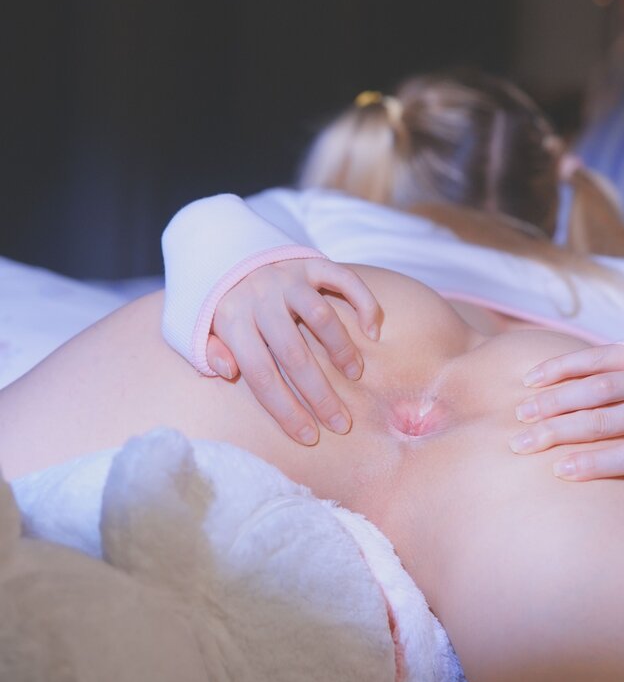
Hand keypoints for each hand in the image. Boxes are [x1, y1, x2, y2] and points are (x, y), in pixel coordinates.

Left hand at [206, 258, 381, 445]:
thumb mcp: (193, 329)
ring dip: (341, 349)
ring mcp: (286, 278)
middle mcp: (260, 298)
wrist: (219, 245)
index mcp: (231, 320)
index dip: (286, 409)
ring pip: (319, 316)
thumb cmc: (214, 301)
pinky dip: (363, 302)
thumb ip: (209, 352)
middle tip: (342, 422)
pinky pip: (342, 278)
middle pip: (293, 354)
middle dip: (320, 394)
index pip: (260, 375)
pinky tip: (372, 329)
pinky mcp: (308, 261)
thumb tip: (229, 371)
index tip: (309, 436)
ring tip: (355, 375)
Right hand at [509, 343, 623, 488]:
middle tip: (519, 443)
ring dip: (553, 401)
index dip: (595, 463)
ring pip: (594, 389)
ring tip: (521, 414)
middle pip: (602, 422)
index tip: (558, 470)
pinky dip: (560, 367)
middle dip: (556, 433)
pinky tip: (532, 379)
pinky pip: (593, 357)